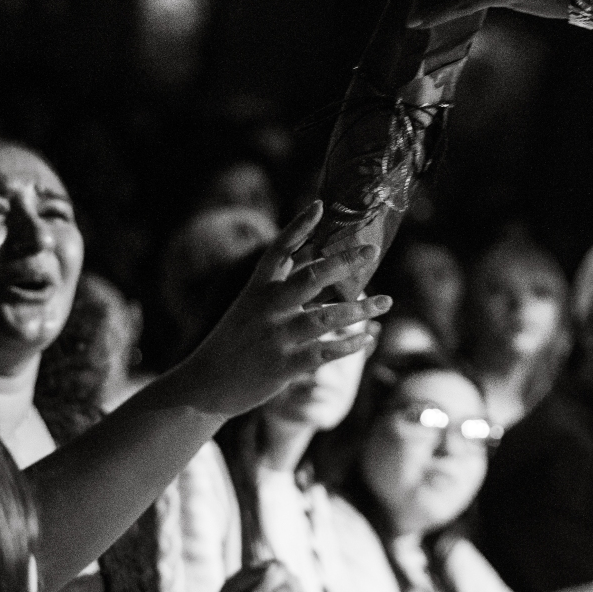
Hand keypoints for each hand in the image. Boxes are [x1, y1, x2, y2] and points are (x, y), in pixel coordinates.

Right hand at [181, 201, 390, 417]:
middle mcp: (267, 308)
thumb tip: (317, 257)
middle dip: (345, 262)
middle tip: (372, 250)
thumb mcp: (251, 305)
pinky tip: (368, 337)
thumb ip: (281, 283)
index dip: (298, 226)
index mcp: (257, 288)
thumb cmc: (237, 339)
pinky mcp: (283, 366)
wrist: (205, 385)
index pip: (279, 249)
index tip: (319, 206)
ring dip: (361, 309)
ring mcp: (276, 337)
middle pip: (311, 277)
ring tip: (387, 302)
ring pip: (327, 316)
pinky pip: (325, 352)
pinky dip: (349, 344)